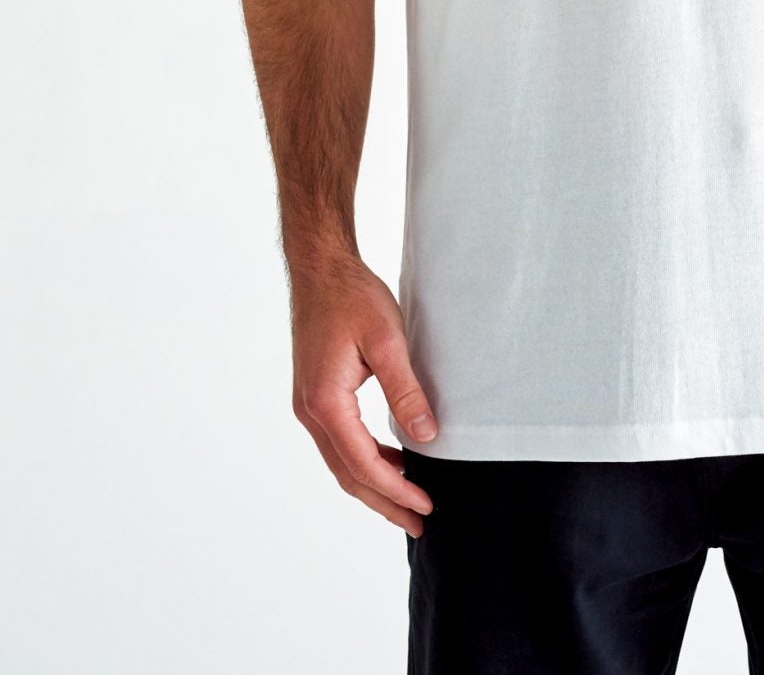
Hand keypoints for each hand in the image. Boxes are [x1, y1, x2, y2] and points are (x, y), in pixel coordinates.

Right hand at [290, 252, 438, 536]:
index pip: (363, 463)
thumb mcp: (387, 340)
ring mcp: (308, 405)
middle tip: (419, 522)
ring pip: (341, 461)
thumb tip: (427, 437)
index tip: (426, 505)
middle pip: (348, 473)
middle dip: (384, 501)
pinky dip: (363, 460)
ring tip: (408, 500)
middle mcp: (310, 412)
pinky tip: (389, 461)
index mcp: (326, 402)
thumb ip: (406, 391)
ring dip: (373, 484)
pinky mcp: (315, 395)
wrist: (320, 269)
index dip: (396, 489)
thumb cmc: (352, 297)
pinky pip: (339, 442)